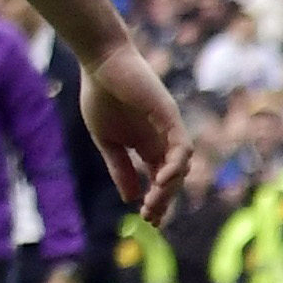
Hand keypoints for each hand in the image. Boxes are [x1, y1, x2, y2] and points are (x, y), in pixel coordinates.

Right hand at [77, 45, 194, 226]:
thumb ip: (119, 168)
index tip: (147, 219)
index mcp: (146, 145)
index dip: (156, 200)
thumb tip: (130, 198)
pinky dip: (176, 165)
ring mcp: (168, 129)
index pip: (158, 179)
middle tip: (151, 217)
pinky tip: (162, 179)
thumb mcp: (107, 140)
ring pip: (180, 166)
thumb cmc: (101, 96)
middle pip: (172, 177)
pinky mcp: (170, 117)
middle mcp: (162, 140)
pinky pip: (182, 147)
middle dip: (163, 200)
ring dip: (169, 187)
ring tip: (154, 202)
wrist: (100, 63)